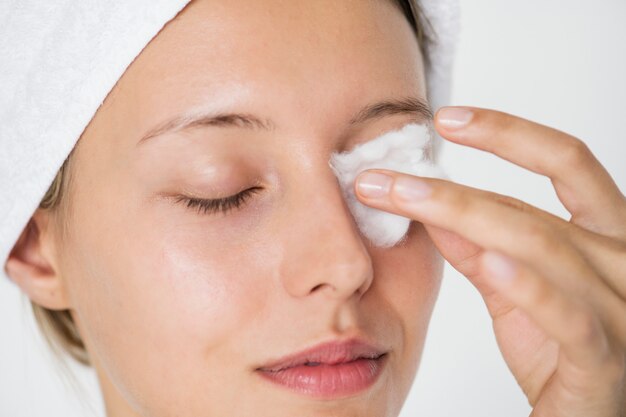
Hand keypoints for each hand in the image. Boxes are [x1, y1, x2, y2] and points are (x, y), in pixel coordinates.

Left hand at [354, 107, 625, 416]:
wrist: (590, 415)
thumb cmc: (560, 349)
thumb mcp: (514, 288)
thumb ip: (479, 248)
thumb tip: (433, 209)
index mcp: (602, 236)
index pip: (564, 162)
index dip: (506, 133)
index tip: (445, 118)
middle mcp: (620, 262)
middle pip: (531, 207)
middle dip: (449, 189)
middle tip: (382, 178)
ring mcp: (619, 309)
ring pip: (543, 247)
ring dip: (465, 218)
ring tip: (404, 199)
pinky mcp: (603, 358)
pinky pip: (569, 316)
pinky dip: (527, 287)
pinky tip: (488, 260)